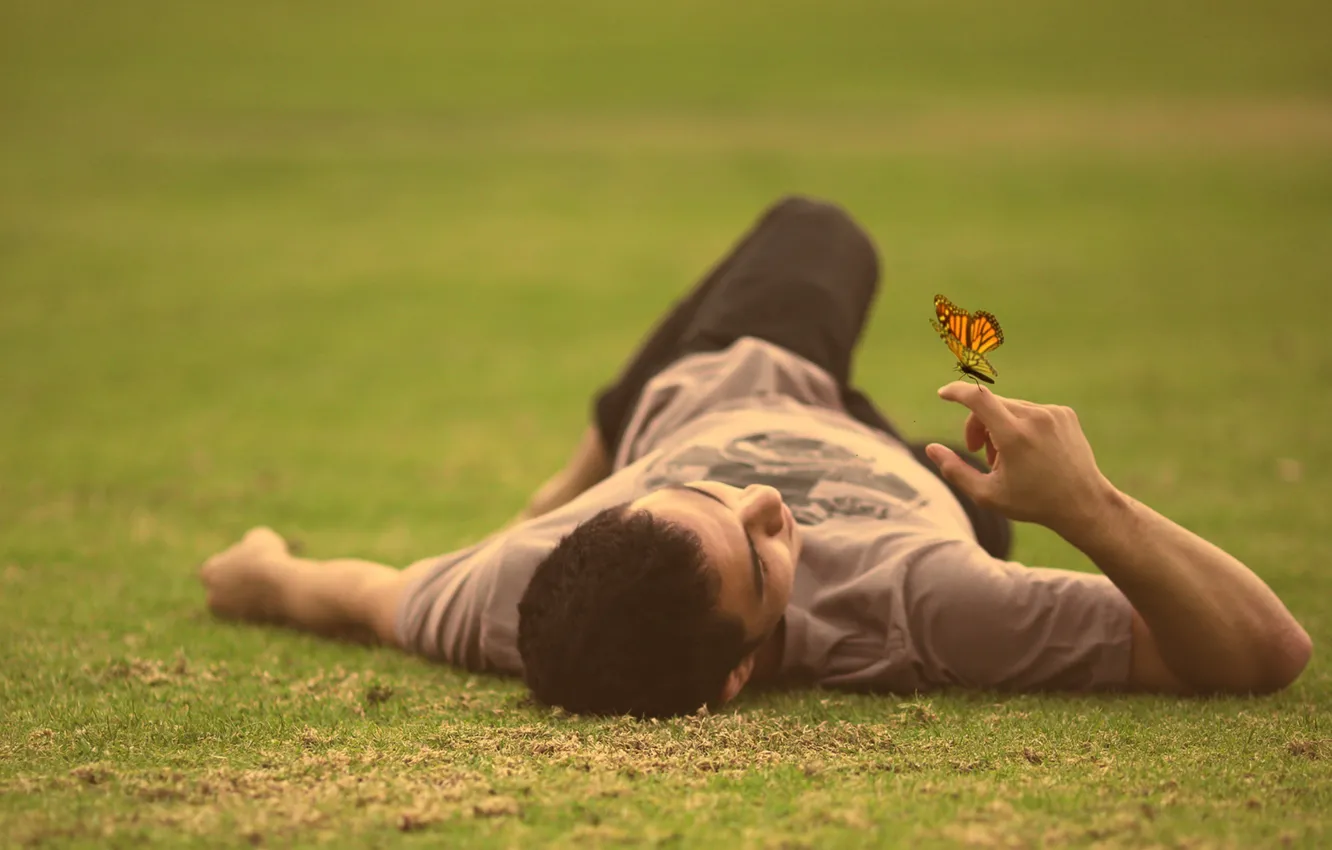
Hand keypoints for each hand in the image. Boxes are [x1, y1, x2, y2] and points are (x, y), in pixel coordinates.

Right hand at [924, 383, 1115, 534]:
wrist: (1083, 504)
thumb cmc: (1033, 502)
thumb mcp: (987, 494)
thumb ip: (954, 470)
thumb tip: (930, 448)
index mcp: (1014, 436)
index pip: (978, 398)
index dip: (956, 392)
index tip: (943, 394)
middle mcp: (1035, 418)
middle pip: (990, 405)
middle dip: (978, 424)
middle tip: (978, 451)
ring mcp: (1052, 413)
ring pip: (1010, 408)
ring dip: (999, 427)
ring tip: (1006, 457)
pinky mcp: (1064, 413)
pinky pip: (1030, 411)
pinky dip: (1020, 425)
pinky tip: (1028, 451)